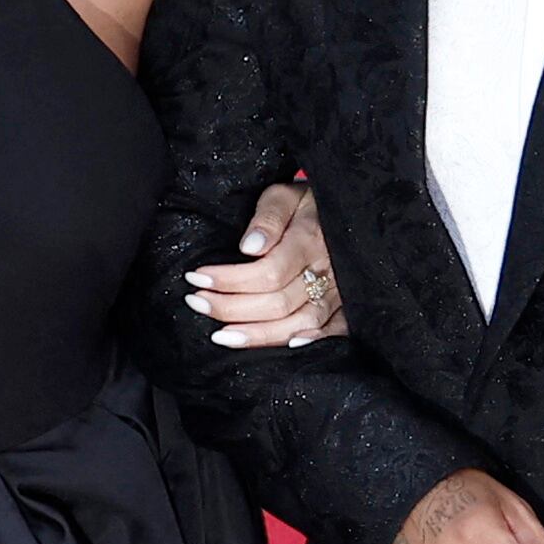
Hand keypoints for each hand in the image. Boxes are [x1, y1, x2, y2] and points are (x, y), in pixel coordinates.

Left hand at [185, 182, 349, 347]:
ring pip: (298, 325)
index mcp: (309, 240)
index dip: (228, 280)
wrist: (347, 210)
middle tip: (197, 303)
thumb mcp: (285, 194)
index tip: (196, 278)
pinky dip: (311, 344)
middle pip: (277, 303)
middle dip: (231, 308)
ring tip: (221, 336)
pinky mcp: (347, 304)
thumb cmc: (307, 202)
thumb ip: (268, 218)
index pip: (267, 272)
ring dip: (258, 335)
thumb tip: (250, 247)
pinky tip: (284, 349)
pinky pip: (332, 332)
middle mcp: (326, 271)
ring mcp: (338, 291)